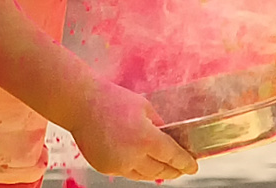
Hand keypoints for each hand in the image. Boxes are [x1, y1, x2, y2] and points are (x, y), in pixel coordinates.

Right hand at [69, 80, 198, 180]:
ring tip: (165, 170)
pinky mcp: (105, 168)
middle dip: (173, 171)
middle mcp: (133, 156)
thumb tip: (168, 136)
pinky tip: (142, 164)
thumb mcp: (144, 106)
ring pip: (144, 175)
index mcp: (146, 138)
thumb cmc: (113, 99)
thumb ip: (158, 124)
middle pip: (160, 170)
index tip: (193, 166)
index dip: (185, 162)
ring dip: (157, 173)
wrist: (82, 104)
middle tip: (181, 169)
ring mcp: (118, 165)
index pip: (172, 156)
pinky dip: (137, 169)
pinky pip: (127, 172)